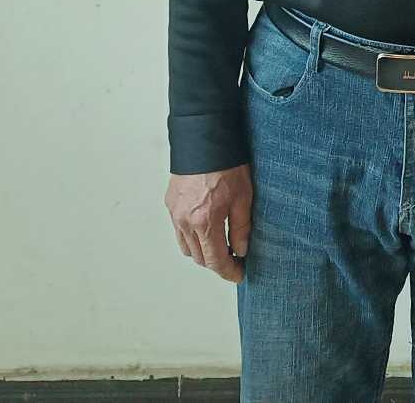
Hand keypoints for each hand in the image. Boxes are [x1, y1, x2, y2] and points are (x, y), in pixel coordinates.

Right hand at [165, 165, 253, 282]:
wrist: (205, 140)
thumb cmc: (228, 165)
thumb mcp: (244, 197)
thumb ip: (241, 227)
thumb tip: (240, 250)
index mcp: (204, 222)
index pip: (215, 260)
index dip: (228, 271)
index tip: (238, 275)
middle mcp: (185, 221)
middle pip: (199, 257)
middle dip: (217, 263)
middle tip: (234, 259)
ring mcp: (175, 213)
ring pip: (187, 247)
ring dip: (202, 251)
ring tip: (221, 245)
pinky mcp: (170, 204)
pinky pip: (179, 231)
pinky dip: (191, 237)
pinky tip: (205, 229)